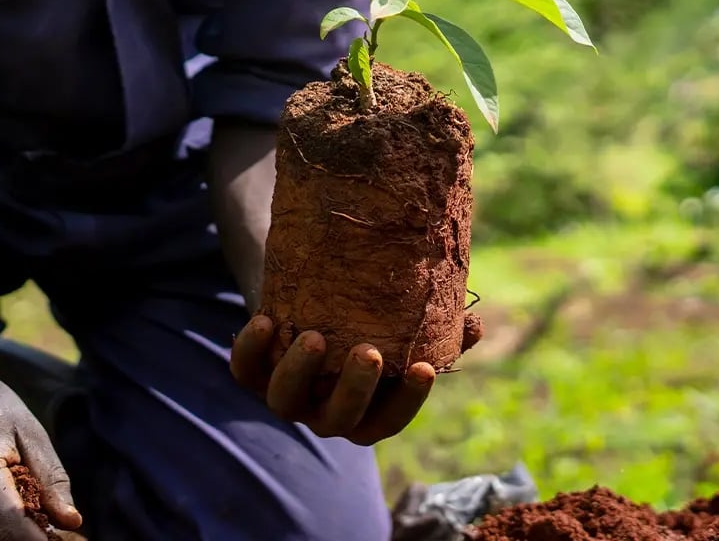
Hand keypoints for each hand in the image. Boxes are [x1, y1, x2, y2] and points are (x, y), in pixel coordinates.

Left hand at [230, 314, 435, 445]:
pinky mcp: (252, 374)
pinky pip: (244, 371)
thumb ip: (439, 332)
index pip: (389, 419)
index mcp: (365, 411)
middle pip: (339, 419)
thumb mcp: (402, 325)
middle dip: (353, 390)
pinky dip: (250, 350)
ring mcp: (287, 396)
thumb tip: (474, 325)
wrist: (307, 300)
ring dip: (299, 372)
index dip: (407, 400)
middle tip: (368, 352)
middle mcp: (324, 412)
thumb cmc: (367, 321)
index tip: (422, 367)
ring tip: (316, 336)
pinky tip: (265, 320)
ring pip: (286, 402)